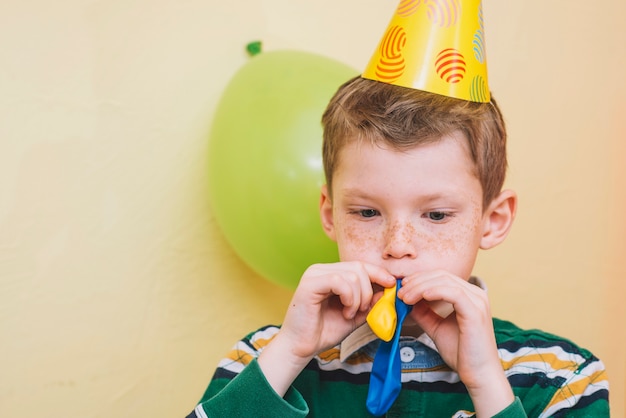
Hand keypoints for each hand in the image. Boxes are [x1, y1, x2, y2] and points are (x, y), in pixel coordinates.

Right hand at [259, 261, 394, 395]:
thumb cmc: (324, 331)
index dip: (378, 273)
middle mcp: (322, 269)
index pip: (360, 265)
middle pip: (359, 267)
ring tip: (350, 314)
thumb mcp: (354, 316)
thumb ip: (370, 303)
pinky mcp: (310, 283)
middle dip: (369, 291)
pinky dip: (349, 298)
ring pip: (353, 275)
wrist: (302, 347)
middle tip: (363, 310)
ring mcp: (315, 274)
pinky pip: (340, 281)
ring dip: (359, 298)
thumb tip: (387, 291)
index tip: (391, 285)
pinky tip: (344, 311)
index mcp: (331, 274)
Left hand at [398, 270, 513, 415]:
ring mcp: (478, 301)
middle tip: (400, 292)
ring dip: (420, 287)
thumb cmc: (461, 353)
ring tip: (405, 297)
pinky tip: (420, 297)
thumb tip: (407, 300)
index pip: (441, 277)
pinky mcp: (476, 310)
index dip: (419, 279)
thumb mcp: (436, 327)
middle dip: (417, 281)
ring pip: (444, 281)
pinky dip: (434, 291)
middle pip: (441, 275)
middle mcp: (475, 294)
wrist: (478, 374)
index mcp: (468, 295)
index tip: (402, 288)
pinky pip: (453, 292)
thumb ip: (424, 312)